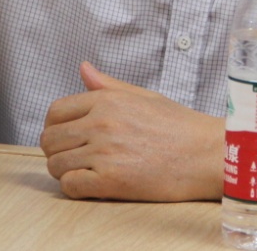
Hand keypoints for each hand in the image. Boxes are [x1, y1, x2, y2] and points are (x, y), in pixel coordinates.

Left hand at [39, 62, 224, 201]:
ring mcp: (104, 152)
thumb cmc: (180, 126)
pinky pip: (71, 185)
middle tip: (73, 156)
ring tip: (84, 171)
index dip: (55, 126)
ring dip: (65, 170)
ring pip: (56, 164)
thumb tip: (83, 68)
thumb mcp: (143, 96)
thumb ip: (108, 85)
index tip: (65, 136)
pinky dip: (74, 187)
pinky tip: (91, 184)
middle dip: (57, 149)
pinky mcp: (111, 181)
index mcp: (107, 100)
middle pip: (50, 138)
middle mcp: (101, 123)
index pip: (56, 111)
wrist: (206, 154)